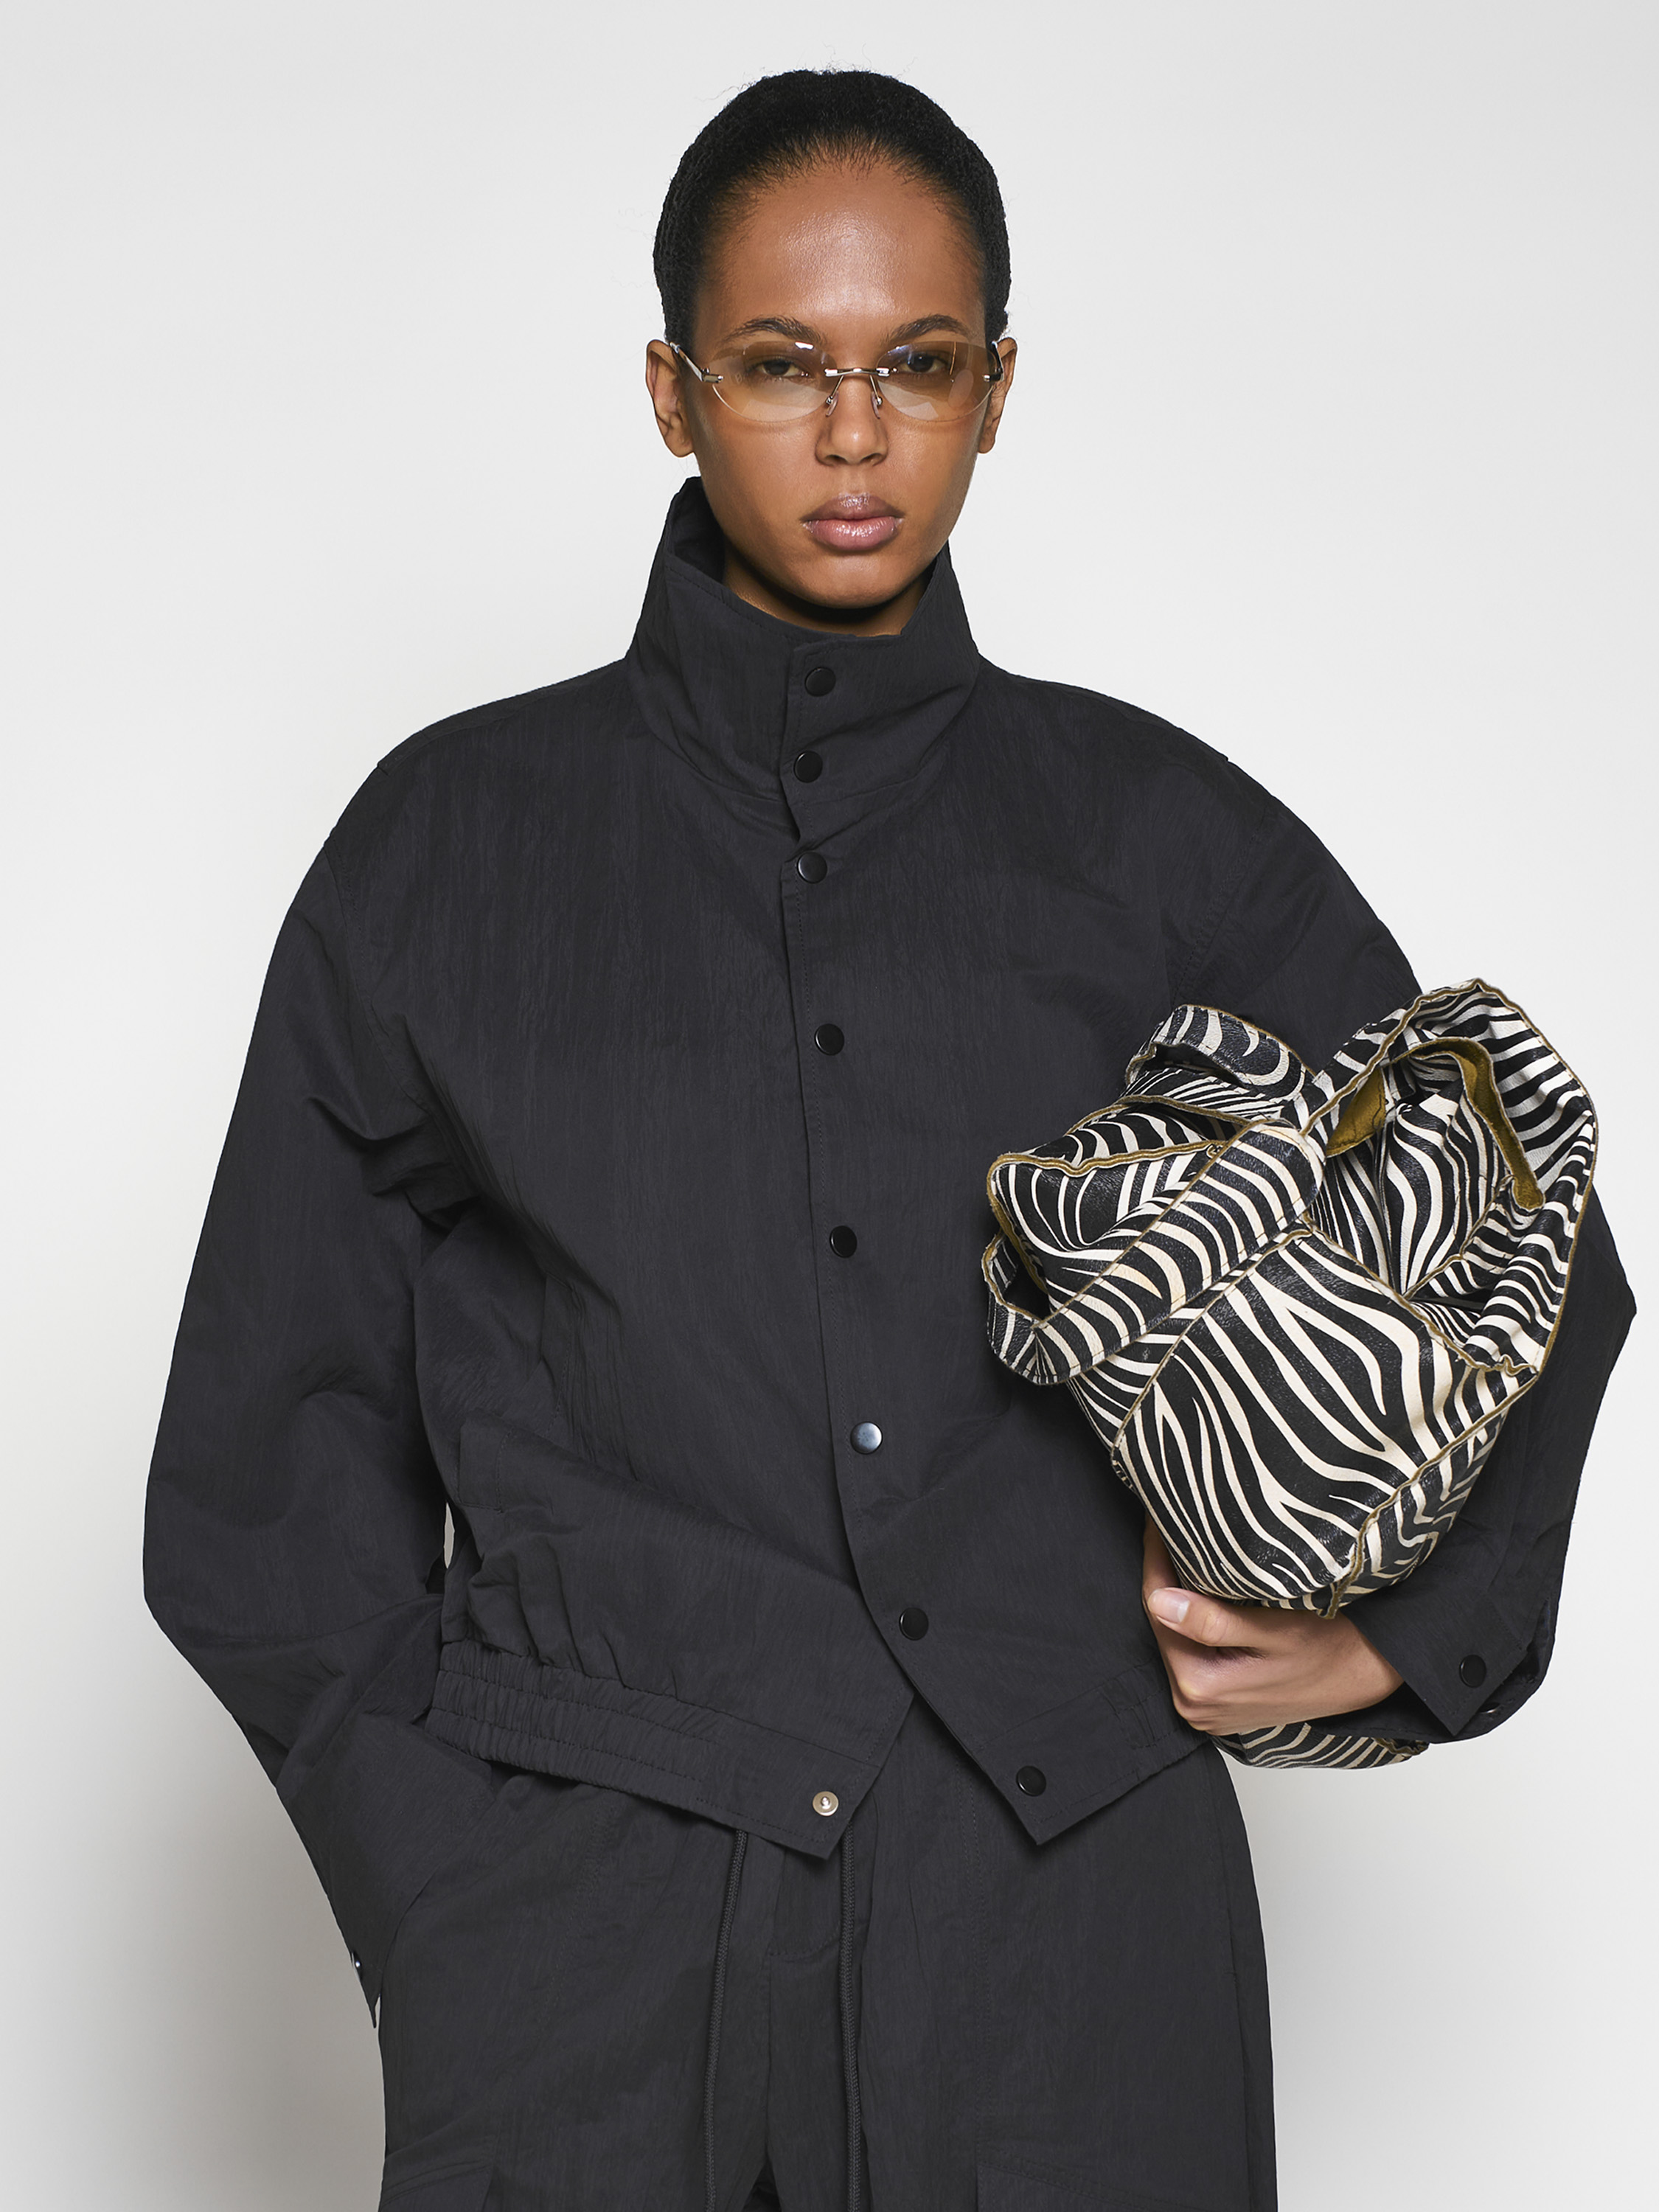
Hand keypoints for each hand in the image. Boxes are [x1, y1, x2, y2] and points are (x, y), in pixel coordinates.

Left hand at [1141, 1523, 1401, 1735]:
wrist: (1369, 1675)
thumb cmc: (1331, 1649)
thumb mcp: (1274, 1630)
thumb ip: (1212, 1621)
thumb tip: (1159, 1601)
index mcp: (1200, 1689)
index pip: (1158, 1608)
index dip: (1155, 1558)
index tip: (1155, 1519)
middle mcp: (1195, 1707)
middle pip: (1162, 1624)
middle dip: (1165, 1575)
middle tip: (1167, 1527)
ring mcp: (1206, 1710)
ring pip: (1175, 1637)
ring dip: (1179, 1597)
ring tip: (1182, 1550)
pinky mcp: (1219, 1705)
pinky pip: (1192, 1653)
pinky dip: (1194, 1622)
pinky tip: (1202, 1591)